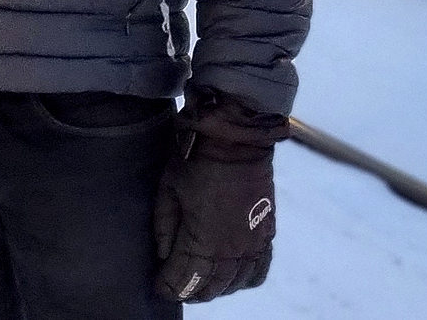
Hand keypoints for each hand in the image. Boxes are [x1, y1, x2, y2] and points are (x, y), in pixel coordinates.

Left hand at [154, 95, 283, 302]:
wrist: (236, 137)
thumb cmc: (195, 158)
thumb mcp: (167, 189)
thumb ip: (164, 226)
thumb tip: (164, 255)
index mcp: (203, 239)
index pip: (185, 278)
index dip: (169, 287)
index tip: (159, 287)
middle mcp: (232, 248)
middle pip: (211, 285)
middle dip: (191, 290)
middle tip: (176, 287)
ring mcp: (253, 242)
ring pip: (235, 282)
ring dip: (216, 288)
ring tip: (200, 285)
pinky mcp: (267, 233)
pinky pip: (259, 269)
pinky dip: (244, 280)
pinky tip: (232, 278)